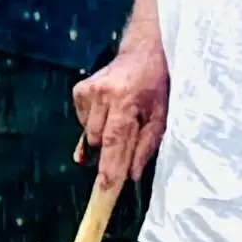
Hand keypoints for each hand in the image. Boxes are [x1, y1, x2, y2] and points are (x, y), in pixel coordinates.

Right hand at [73, 42, 169, 189]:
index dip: (110, 167)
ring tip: (122, 118)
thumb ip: (146, 146)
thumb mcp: (162, 116)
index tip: (105, 189)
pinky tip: (109, 110)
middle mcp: (103, 95)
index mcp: (126, 101)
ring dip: (105, 135)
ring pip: (90, 134)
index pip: (115, 142)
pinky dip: (95, 123)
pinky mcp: (79, 90)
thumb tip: (132, 175)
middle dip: (112, 151)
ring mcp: (88, 91)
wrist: (142, 52)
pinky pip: (83, 122)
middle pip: (99, 141)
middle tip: (127, 142)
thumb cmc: (156, 87)